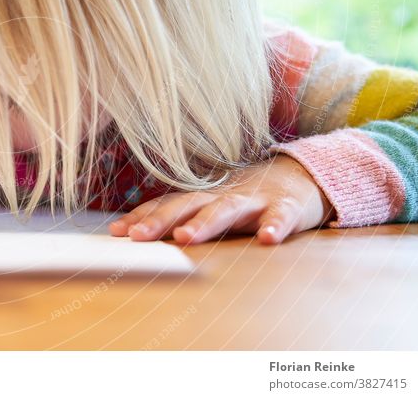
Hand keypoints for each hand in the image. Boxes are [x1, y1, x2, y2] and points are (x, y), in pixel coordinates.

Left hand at [108, 155, 333, 244]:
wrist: (301, 176)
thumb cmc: (248, 200)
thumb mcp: (214, 207)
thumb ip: (185, 220)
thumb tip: (140, 237)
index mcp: (204, 197)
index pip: (168, 205)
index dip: (142, 217)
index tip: (116, 232)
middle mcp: (223, 195)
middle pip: (188, 204)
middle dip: (160, 220)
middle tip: (137, 238)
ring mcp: (255, 200)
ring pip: (227, 209)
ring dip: (205, 223)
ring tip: (185, 238)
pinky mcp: (287, 207)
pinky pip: (280, 217)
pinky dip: (275, 227)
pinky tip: (267, 240)